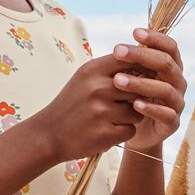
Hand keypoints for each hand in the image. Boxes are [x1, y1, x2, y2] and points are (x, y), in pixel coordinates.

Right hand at [34, 30, 184, 165]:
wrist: (48, 134)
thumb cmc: (73, 103)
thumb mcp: (85, 78)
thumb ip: (112, 69)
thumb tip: (146, 61)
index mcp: (92, 70)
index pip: (129, 59)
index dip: (142, 67)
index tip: (144, 75)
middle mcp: (97, 88)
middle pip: (139, 88)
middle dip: (136, 96)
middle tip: (122, 103)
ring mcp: (101, 112)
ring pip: (137, 111)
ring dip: (130, 116)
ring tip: (111, 117)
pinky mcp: (105, 134)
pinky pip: (131, 130)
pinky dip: (123, 132)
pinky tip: (107, 130)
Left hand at [116, 28, 185, 152]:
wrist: (132, 130)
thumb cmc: (130, 97)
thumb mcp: (130, 76)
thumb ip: (131, 63)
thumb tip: (119, 48)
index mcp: (170, 67)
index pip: (170, 47)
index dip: (155, 38)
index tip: (135, 32)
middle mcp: (177, 82)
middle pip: (167, 64)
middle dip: (142, 56)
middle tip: (117, 52)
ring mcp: (177, 103)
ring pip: (166, 89)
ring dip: (141, 83)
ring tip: (118, 80)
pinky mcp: (173, 123)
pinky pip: (168, 115)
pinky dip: (152, 109)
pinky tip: (135, 104)